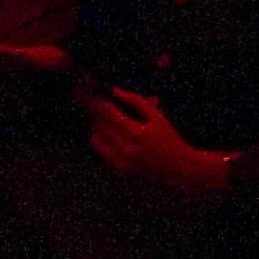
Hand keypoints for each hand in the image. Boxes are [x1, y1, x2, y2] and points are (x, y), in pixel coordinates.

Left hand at [79, 86, 207, 187]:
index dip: (93, 100)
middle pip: (98, 124)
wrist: (176, 167)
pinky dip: (101, 137)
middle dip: (92, 109)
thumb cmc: (169, 138)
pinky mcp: (116, 169)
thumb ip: (136, 102)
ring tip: (104, 115)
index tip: (82, 89)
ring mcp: (118, 162)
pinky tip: (110, 130)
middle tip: (88, 97)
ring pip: (95, 137)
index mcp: (136, 134)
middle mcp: (124, 150)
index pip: (107, 113)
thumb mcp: (157, 116)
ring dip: (96, 123)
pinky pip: (100, 149)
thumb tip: (115, 91)